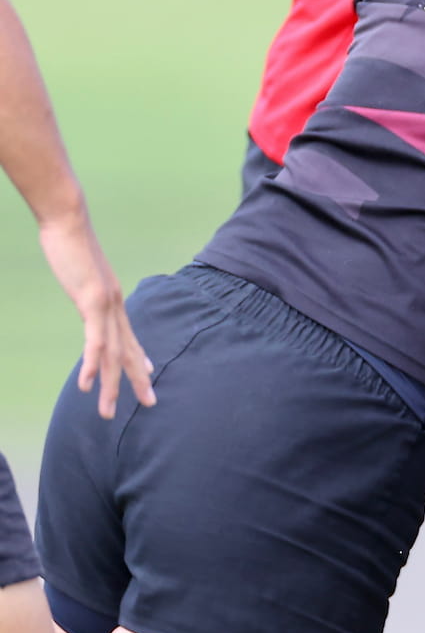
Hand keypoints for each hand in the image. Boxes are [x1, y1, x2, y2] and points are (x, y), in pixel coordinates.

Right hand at [38, 215, 151, 417]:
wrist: (67, 220)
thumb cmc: (70, 242)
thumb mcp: (82, 272)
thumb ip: (88, 288)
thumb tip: (88, 296)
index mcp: (113, 299)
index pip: (129, 335)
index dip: (139, 356)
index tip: (149, 372)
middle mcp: (115, 305)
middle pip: (129, 350)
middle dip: (139, 379)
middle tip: (150, 403)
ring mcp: (106, 304)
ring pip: (113, 354)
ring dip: (111, 385)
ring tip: (107, 412)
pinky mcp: (92, 300)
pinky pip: (94, 340)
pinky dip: (92, 364)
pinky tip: (87, 384)